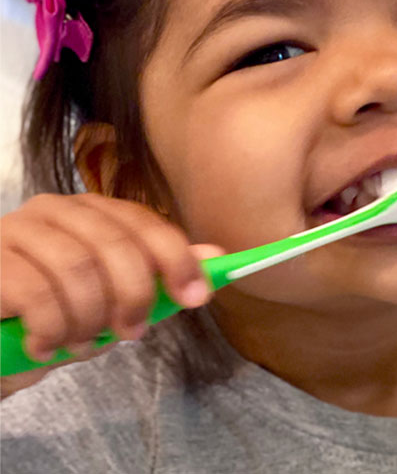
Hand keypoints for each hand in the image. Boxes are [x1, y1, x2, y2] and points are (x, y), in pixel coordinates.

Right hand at [0, 193, 223, 394]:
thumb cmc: (49, 316)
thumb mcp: (109, 299)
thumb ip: (156, 275)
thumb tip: (215, 257)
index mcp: (89, 212)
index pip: (143, 223)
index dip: (176, 258)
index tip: (196, 296)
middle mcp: (52, 211)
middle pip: (114, 244)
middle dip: (134, 295)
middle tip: (133, 332)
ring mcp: (14, 232)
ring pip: (77, 269)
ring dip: (90, 318)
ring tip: (82, 344)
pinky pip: (37, 294)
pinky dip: (52, 329)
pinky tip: (45, 346)